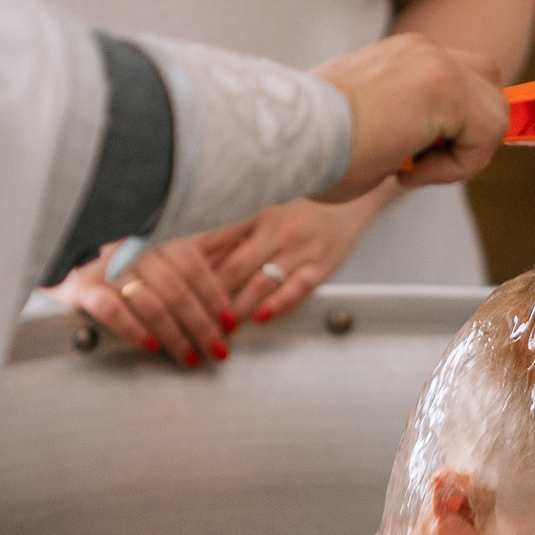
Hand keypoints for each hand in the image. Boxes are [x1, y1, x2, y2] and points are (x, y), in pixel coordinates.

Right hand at [50, 235, 233, 368]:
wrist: (60, 257)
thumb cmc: (121, 265)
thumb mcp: (159, 253)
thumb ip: (196, 253)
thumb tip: (237, 252)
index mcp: (157, 241)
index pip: (195, 267)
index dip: (216, 296)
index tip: (231, 324)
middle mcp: (135, 251)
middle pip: (177, 290)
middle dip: (202, 325)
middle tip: (218, 350)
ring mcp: (108, 268)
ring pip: (150, 303)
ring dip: (175, 336)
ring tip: (190, 358)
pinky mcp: (83, 288)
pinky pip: (112, 310)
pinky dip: (133, 330)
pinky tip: (151, 347)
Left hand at [199, 195, 380, 325]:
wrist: (347, 206)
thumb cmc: (299, 214)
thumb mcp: (262, 219)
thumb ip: (230, 239)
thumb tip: (194, 258)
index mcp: (262, 222)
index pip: (226, 254)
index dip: (205, 279)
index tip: (186, 298)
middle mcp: (282, 236)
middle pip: (241, 270)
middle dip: (218, 298)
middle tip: (199, 320)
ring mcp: (303, 253)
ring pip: (266, 283)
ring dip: (242, 308)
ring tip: (223, 327)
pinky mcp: (322, 269)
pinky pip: (298, 289)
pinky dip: (278, 305)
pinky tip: (261, 318)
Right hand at [314, 35, 506, 198]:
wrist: (288, 137)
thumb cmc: (313, 148)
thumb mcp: (368, 127)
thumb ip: (403, 127)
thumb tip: (417, 155)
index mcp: (401, 55)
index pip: (459, 80)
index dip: (454, 126)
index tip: (410, 158)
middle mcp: (423, 50)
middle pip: (489, 85)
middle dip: (469, 134)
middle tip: (417, 163)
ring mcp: (436, 62)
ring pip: (495, 112)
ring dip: (462, 155)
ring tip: (411, 170)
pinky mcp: (446, 86)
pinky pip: (487, 135)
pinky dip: (458, 167)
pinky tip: (409, 172)